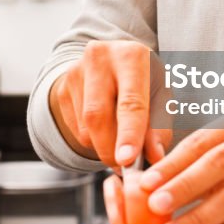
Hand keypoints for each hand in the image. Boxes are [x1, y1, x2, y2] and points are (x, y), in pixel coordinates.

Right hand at [49, 40, 170, 167]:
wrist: (114, 61)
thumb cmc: (144, 81)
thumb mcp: (161, 96)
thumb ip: (160, 126)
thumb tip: (155, 156)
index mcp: (131, 56)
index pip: (130, 101)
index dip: (129, 133)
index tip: (128, 159)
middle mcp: (100, 58)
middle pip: (98, 116)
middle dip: (111, 149)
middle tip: (125, 166)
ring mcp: (76, 72)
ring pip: (86, 128)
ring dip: (104, 146)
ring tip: (120, 139)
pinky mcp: (62, 88)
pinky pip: (75, 129)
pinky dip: (93, 140)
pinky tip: (105, 128)